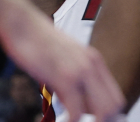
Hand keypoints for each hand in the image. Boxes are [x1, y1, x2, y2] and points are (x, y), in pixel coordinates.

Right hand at [0, 9, 124, 120]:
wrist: (24, 26)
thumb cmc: (39, 45)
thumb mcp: (64, 63)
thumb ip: (74, 82)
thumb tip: (79, 106)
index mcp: (96, 63)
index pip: (116, 98)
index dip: (109, 118)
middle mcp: (93, 66)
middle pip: (113, 107)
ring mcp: (81, 71)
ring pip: (100, 111)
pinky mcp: (65, 77)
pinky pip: (76, 112)